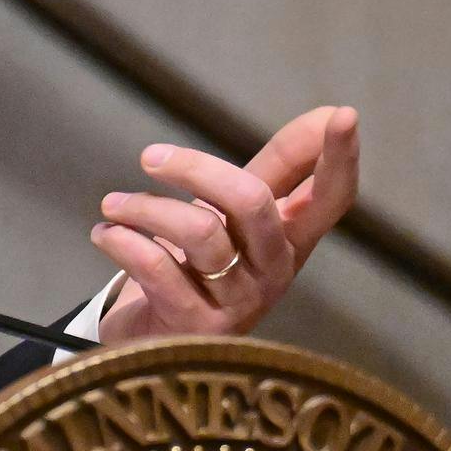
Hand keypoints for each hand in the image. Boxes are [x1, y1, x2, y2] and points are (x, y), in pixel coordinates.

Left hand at [91, 105, 357, 344]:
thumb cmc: (202, 265)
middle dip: (196, 168)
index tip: (344, 114)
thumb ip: (280, 167)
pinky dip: (122, 240)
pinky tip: (106, 235)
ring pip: (200, 232)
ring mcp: (239, 302)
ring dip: (144, 207)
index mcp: (289, 239)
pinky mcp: (195, 326)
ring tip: (112, 205)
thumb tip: (331, 112)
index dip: (338, 159)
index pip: (330, 199)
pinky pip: (158, 267)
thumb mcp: (237, 213)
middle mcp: (274, 271)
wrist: (155, 338)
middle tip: (150, 157)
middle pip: (252, 202)